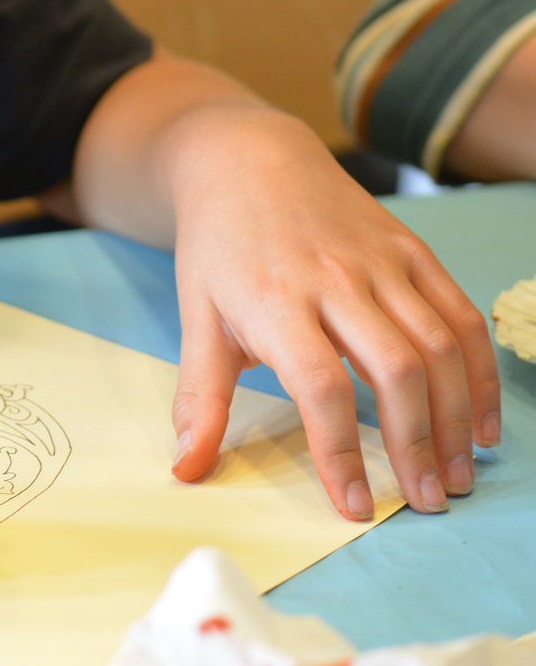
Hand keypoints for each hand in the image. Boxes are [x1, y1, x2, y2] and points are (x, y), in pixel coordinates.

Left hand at [165, 104, 500, 517]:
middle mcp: (337, 281)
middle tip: (425, 501)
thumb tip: (186, 469)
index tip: (354, 503)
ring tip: (454, 475)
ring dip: (456, 417)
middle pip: (396, 369)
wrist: (250, 161)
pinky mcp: (412, 252)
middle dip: (417, 442)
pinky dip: (479, 372)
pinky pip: (460, 316)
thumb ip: (199, 398)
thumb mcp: (196, 319)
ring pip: (440, 346)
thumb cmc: (220, 248)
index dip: (340, 448)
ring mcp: (382, 263)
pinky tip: (479, 422)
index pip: (320, 386)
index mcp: (275, 302)